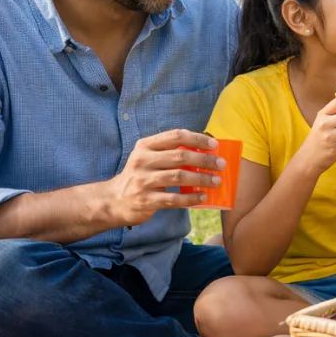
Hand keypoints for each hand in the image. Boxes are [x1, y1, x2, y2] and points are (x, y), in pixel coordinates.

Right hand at [105, 130, 225, 226]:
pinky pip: (173, 199)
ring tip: (217, 181)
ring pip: (179, 177)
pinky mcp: (145, 200)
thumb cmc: (140, 176)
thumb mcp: (148, 158)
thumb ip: (170, 152)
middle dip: (204, 160)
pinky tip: (203, 197)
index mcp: (146, 146)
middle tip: (221, 164)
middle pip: (180, 156)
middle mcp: (143, 160)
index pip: (175, 136)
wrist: (114, 200)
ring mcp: (143, 180)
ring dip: (201, 179)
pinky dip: (191, 198)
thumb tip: (205, 151)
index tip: (214, 145)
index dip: (197, 139)